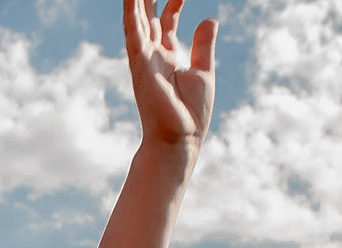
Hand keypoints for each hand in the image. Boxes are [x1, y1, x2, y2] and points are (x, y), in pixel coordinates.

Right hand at [125, 0, 217, 152]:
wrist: (180, 139)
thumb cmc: (191, 113)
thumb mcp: (204, 71)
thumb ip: (203, 44)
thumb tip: (210, 19)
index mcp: (169, 57)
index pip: (168, 21)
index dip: (174, 2)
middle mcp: (154, 55)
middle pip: (150, 16)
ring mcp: (145, 58)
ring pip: (138, 20)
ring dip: (136, 0)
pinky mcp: (140, 64)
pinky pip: (134, 33)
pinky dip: (132, 13)